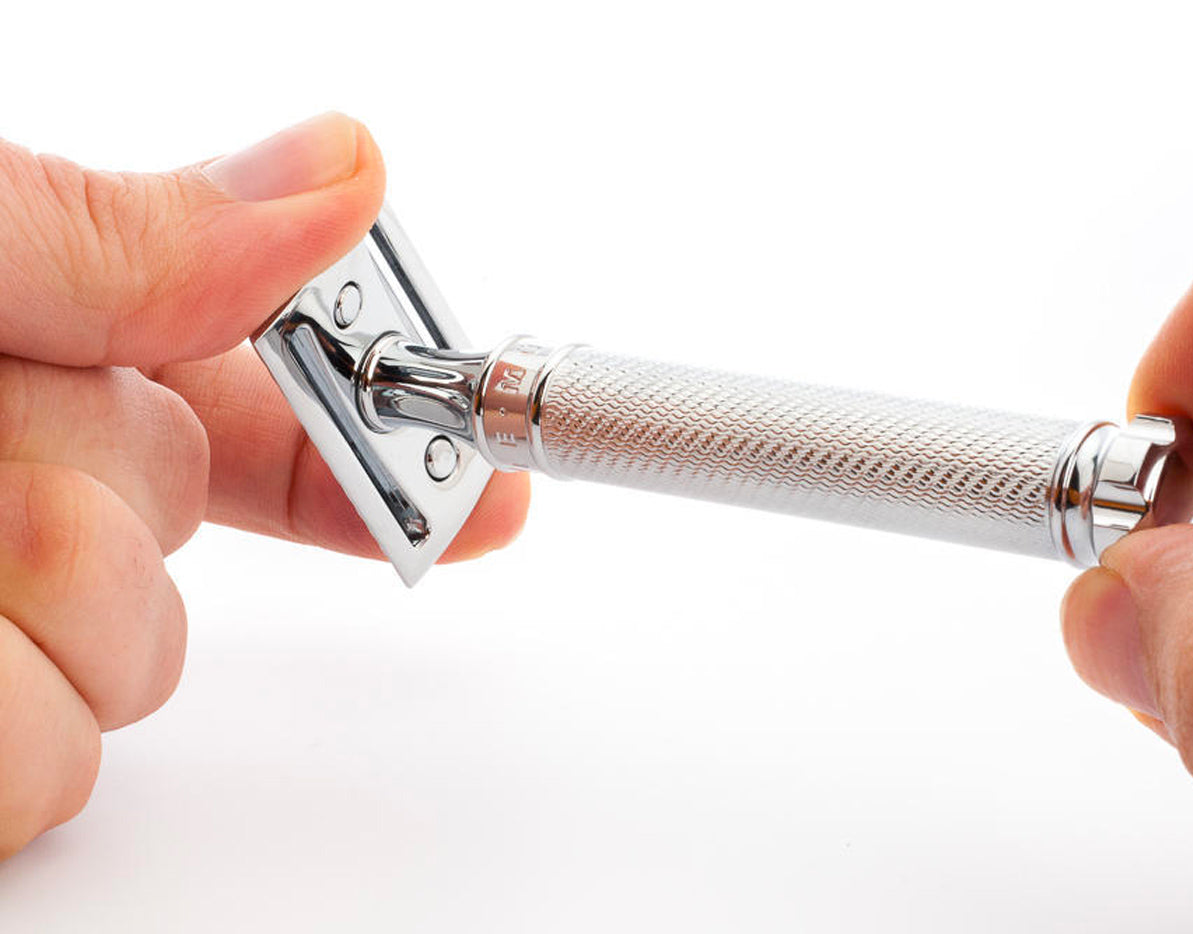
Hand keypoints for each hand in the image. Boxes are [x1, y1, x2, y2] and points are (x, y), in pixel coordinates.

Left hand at [0, 114, 528, 857]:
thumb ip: (125, 229)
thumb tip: (342, 172)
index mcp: (29, 356)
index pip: (253, 415)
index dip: (377, 448)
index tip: (495, 493)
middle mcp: (2, 494)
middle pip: (183, 544)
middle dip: (96, 520)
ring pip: (125, 681)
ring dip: (23, 627)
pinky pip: (40, 780)